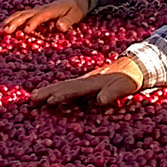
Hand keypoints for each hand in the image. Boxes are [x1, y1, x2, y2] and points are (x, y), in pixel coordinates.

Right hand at [0, 0, 92, 34]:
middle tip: (6, 31)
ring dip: (9, 21)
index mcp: (51, 10)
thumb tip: (59, 27)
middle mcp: (40, 9)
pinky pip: (20, 16)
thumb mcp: (75, 16)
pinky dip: (10, 21)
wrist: (72, 0)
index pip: (40, 17)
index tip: (26, 31)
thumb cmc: (74, 10)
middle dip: (15, 22)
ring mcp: (35, 11)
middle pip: (25, 14)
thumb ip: (67, 21)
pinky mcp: (32, 14)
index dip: (33, 23)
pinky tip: (2, 28)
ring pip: (20, 14)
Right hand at [28, 56, 144, 105]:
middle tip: (31, 99)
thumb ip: (113, 92)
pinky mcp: (86, 83)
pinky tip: (50, 95)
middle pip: (64, 86)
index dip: (62, 95)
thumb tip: (100, 101)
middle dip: (47, 92)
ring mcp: (85, 81)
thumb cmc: (131, 79)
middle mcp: (86, 80)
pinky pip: (68, 87)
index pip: (74, 89)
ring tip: (34, 97)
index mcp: (93, 82)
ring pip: (64, 85)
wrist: (135, 65)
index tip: (49, 100)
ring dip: (48, 91)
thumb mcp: (125, 86)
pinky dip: (57, 90)